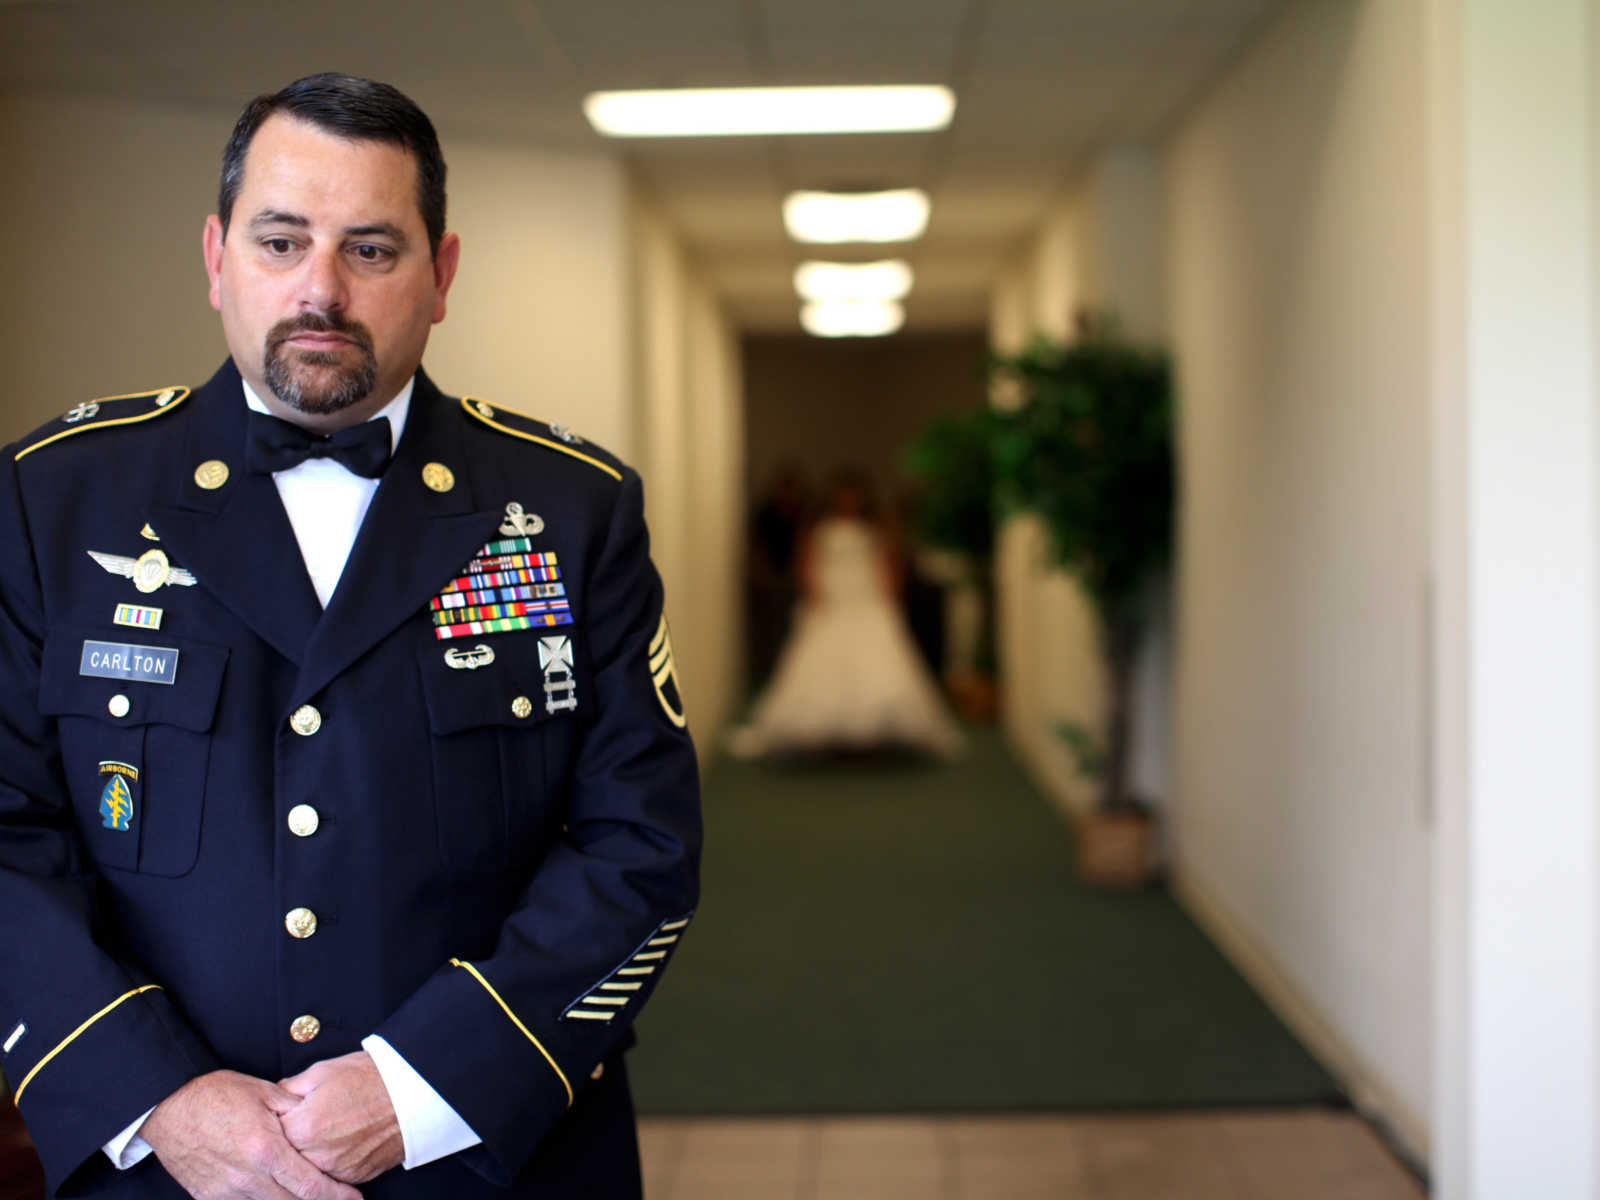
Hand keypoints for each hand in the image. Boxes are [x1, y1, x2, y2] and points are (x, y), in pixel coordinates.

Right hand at [140, 1070, 360, 1199]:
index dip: (335, 1196)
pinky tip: (274, 1193)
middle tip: (339, 1199)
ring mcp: (227, 1191)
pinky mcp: (209, 1196)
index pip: (309, 1186)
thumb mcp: (265, 1092)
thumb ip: (295, 1109)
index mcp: (266, 1151)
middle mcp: (247, 1178)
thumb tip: (319, 1119)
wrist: (168, 1107)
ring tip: (309, 1195)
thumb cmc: (216, 1094)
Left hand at [278, 1051, 403, 1183]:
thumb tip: (274, 1100)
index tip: (278, 1117)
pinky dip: (329, 1163)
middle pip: (287, 1158)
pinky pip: (331, 1174)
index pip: (271, 1135)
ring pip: (308, 1170)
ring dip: (308, 1156)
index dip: (274, 1124)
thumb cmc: (371, 1076)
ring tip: (322, 1133)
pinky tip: (337, 1143)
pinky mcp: (356, 1175)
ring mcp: (338, 1168)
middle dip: (289, 1143)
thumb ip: (289, 1089)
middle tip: (300, 1125)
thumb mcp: (323, 1071)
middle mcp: (319, 1155)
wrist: (414, 1090)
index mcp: (305, 1127)